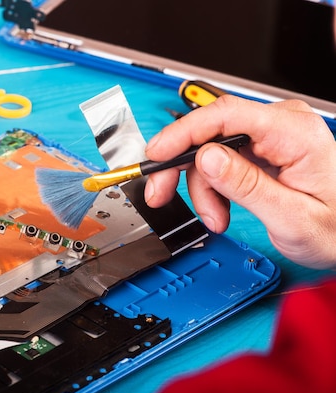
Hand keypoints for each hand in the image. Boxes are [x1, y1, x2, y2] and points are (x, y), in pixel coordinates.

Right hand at [144, 95, 335, 269]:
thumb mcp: (291, 218)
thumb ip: (247, 186)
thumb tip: (206, 158)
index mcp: (294, 133)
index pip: (226, 115)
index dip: (183, 132)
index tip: (156, 155)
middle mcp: (281, 126)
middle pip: (209, 132)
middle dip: (180, 166)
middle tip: (160, 192)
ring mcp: (269, 136)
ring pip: (209, 151)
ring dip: (201, 188)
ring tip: (213, 217)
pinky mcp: (260, 149)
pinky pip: (219, 161)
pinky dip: (211, 188)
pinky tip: (219, 208)